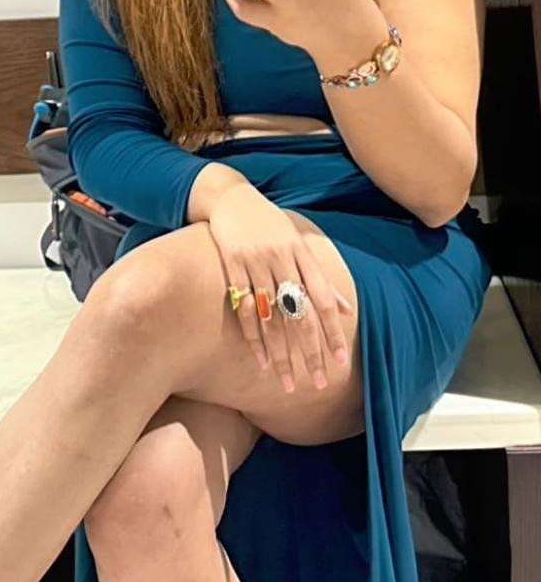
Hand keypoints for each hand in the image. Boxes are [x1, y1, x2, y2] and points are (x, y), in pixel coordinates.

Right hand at [208, 184, 353, 391]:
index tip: (340, 362)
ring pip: (272, 318)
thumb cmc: (270, 225)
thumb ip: (323, 278)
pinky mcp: (232, 265)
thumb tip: (349, 310)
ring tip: (288, 383)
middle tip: (317, 384)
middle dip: (310, 352)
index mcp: (303, 255)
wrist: (231, 197)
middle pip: (300, 315)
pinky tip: (261, 361)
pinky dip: (253, 337)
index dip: (333, 332)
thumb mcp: (300, 244)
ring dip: (281, 354)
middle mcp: (283, 260)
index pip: (324, 300)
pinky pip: (244, 308)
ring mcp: (256, 262)